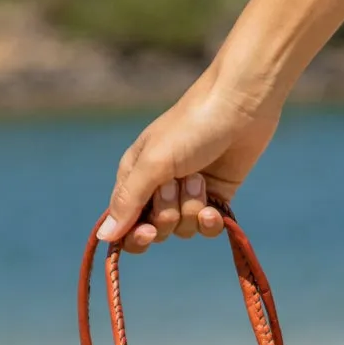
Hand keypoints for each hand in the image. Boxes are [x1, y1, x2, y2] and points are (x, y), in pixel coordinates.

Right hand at [96, 69, 282, 253]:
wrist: (240, 107)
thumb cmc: (190, 127)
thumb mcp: (153, 163)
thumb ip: (129, 201)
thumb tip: (103, 237)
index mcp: (134, 176)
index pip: (124, 224)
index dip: (135, 235)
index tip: (148, 231)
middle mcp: (158, 188)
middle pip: (155, 230)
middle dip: (167, 214)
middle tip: (175, 185)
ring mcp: (187, 195)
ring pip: (182, 230)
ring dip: (192, 207)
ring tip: (199, 177)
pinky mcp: (216, 198)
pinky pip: (207, 228)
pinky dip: (211, 221)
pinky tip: (215, 207)